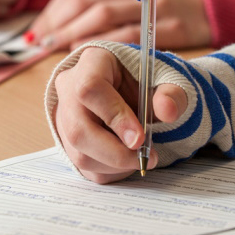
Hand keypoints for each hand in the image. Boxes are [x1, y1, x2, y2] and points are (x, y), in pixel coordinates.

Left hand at [26, 0, 211, 50]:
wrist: (210, 11)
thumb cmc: (161, 7)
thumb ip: (99, 3)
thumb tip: (56, 24)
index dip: (51, 13)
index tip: (36, 33)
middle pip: (84, 1)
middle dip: (57, 25)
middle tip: (41, 45)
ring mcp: (152, 4)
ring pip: (102, 16)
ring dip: (74, 35)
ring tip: (59, 50)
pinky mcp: (168, 26)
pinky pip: (128, 36)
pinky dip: (104, 46)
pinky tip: (91, 56)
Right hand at [53, 47, 187, 182]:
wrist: (132, 90)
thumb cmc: (145, 81)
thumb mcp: (164, 80)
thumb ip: (171, 93)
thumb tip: (168, 110)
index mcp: (91, 63)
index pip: (89, 89)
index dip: (114, 117)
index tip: (141, 138)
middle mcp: (69, 88)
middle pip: (78, 129)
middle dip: (115, 152)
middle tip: (146, 158)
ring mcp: (63, 116)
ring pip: (79, 153)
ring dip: (115, 164)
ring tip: (140, 157)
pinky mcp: (66, 140)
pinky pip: (83, 166)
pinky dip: (110, 171)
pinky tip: (127, 160)